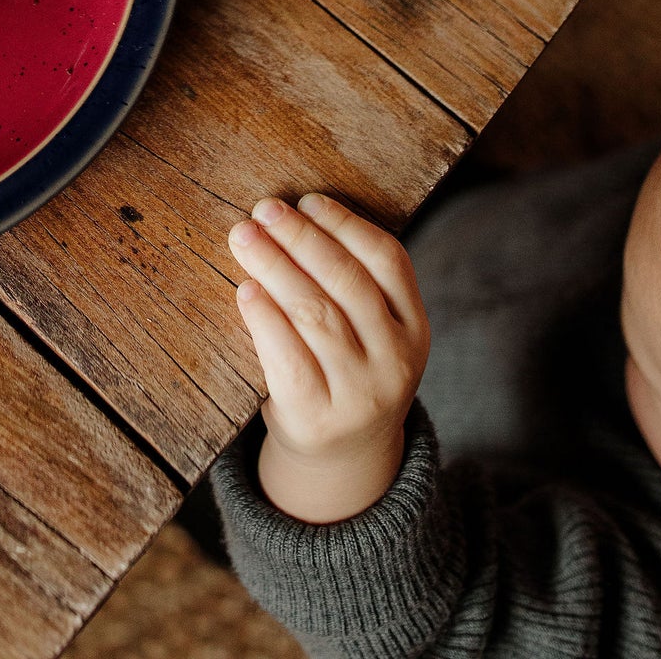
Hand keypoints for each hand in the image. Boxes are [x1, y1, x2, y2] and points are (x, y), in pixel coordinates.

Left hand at [229, 192, 429, 523]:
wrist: (343, 459)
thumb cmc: (348, 371)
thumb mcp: (375, 332)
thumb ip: (350, 282)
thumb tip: (289, 215)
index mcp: (415, 328)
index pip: (388, 261)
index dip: (346, 224)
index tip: (307, 200)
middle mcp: (396, 361)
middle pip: (347, 282)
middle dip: (301, 238)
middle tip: (264, 210)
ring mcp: (360, 394)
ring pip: (316, 315)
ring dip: (275, 267)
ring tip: (245, 237)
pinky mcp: (317, 419)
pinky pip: (288, 359)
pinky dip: (265, 319)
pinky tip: (246, 290)